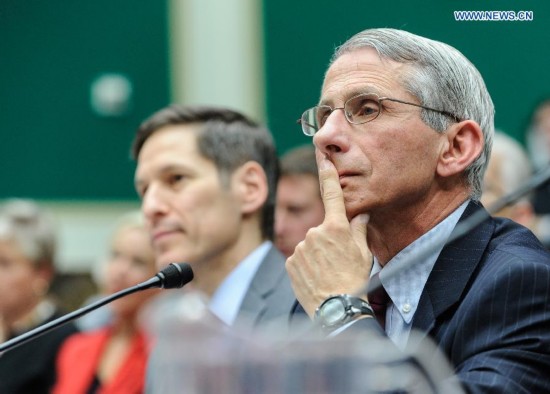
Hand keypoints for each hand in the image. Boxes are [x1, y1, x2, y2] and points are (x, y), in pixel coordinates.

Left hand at [286, 154, 372, 316]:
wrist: (337, 309)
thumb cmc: (354, 281)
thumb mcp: (363, 253)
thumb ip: (359, 229)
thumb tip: (360, 213)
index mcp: (336, 228)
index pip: (333, 195)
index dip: (328, 175)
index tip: (324, 160)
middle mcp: (315, 233)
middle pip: (321, 229)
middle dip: (327, 240)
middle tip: (337, 262)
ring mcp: (300, 247)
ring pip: (309, 245)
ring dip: (316, 254)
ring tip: (326, 273)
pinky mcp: (290, 261)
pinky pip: (299, 257)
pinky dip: (306, 264)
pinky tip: (315, 277)